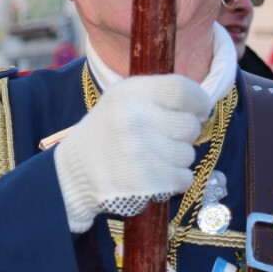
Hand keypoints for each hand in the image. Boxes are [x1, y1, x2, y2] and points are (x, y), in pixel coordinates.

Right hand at [54, 74, 211, 232]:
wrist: (72, 176)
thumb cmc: (104, 135)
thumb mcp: (120, 101)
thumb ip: (156, 96)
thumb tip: (200, 104)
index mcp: (129, 93)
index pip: (182, 89)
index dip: (199, 101)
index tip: (200, 111)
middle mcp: (135, 119)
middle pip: (190, 125)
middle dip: (183, 134)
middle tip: (163, 140)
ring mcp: (141, 152)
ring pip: (188, 154)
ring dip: (177, 159)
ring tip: (151, 159)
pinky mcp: (148, 182)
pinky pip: (184, 178)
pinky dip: (175, 180)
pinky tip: (154, 177)